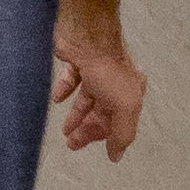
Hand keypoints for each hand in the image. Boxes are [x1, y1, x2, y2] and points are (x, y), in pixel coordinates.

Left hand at [51, 0, 142, 159]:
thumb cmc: (107, 69)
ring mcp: (97, 70)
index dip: (110, 137)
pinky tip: (58, 99)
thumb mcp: (125, 106)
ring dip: (76, 115)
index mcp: (131, 91)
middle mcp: (116, 81)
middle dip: (89, 129)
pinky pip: (72, 78)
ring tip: (64, 130)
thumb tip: (117, 156)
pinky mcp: (78, 59)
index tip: (98, 151)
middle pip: (103, 111)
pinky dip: (65, 90)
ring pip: (87, 99)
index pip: (121, 121)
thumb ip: (122, 133)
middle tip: (72, 143)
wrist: (86, 33)